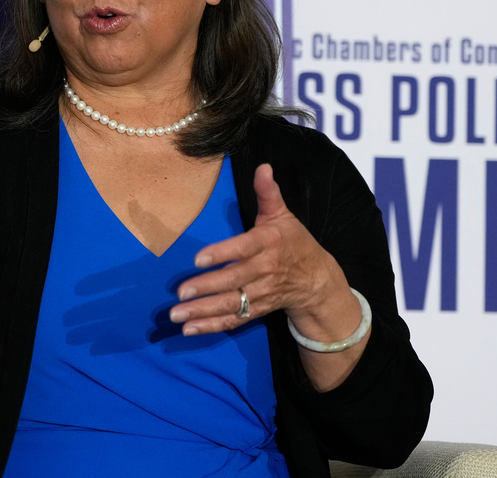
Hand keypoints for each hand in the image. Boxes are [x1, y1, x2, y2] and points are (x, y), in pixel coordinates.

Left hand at [169, 163, 354, 337]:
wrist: (318, 280)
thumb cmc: (294, 242)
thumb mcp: (283, 215)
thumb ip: (268, 193)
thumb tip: (263, 166)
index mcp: (268, 243)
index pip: (243, 249)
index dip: (222, 254)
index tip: (198, 259)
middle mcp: (264, 270)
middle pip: (234, 280)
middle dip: (207, 288)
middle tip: (181, 292)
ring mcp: (261, 293)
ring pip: (231, 304)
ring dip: (203, 311)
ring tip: (177, 315)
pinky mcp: (257, 310)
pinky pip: (233, 320)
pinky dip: (212, 326)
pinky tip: (189, 329)